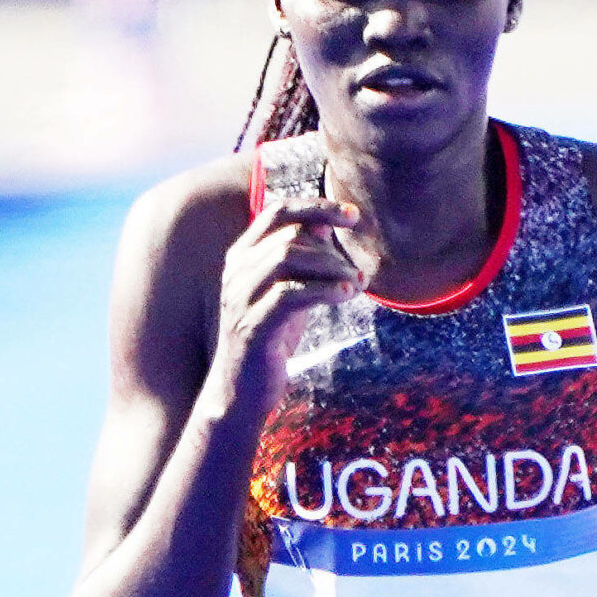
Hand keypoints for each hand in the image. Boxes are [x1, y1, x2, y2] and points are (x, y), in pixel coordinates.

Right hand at [215, 196, 366, 393]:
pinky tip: (345, 296)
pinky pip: (289, 294)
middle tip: (359, 273)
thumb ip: (303, 259)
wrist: (242, 389)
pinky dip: (322, 290)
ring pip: (287, 258)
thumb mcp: (289, 290)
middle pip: (289, 236)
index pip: (278, 212)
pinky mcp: (252, 325)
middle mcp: (237, 271)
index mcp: (243, 256)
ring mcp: (241, 297)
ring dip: (332, 268)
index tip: (354, 216)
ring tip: (357, 285)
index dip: (317, 207)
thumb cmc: (270, 336)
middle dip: (332, 251)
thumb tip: (325, 224)